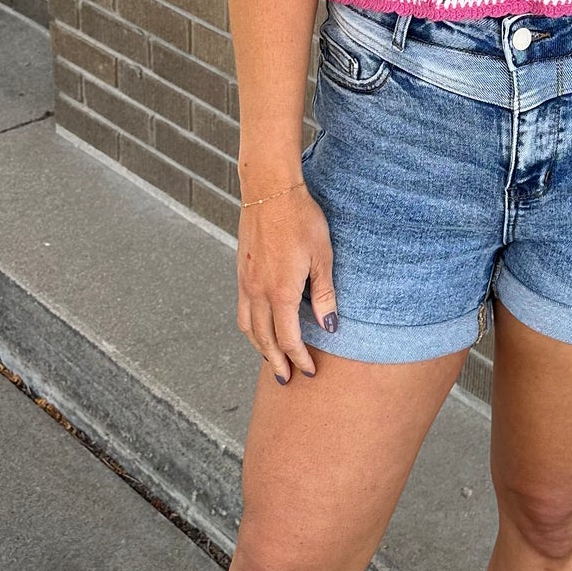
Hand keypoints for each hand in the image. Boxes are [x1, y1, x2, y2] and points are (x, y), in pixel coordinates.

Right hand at [236, 182, 336, 384]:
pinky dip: (251, 327)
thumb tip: (330, 325)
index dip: (299, 358)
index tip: (308, 372)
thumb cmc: (301, 219)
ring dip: (260, 348)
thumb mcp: (323, 257)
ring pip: (248, 327)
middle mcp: (257, 291)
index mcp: (280, 291)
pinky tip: (260, 327)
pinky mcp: (241, 271)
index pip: (288, 338)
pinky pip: (243, 309)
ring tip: (272, 360)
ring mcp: (245, 281)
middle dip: (276, 362)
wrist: (270, 191)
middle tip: (287, 380)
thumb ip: (324, 294)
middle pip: (264, 339)